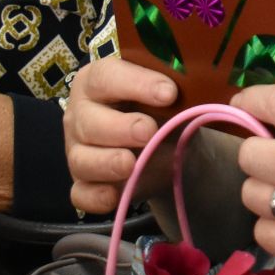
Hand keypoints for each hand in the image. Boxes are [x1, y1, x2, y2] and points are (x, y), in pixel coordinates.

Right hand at [64, 57, 179, 214]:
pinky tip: (115, 196)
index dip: (135, 84)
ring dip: (106, 162)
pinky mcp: (85, 183)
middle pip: (88, 121)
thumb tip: (196, 90)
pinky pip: (82, 193)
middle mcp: (81, 114)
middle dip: (119, 127)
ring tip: (131, 164)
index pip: (106, 77)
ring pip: (81, 159)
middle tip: (148, 131)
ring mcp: (78, 150)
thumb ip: (177, 86)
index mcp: (98, 81)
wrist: (172, 146)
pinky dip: (96, 197)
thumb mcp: (172, 94)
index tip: (169, 93)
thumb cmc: (163, 108)